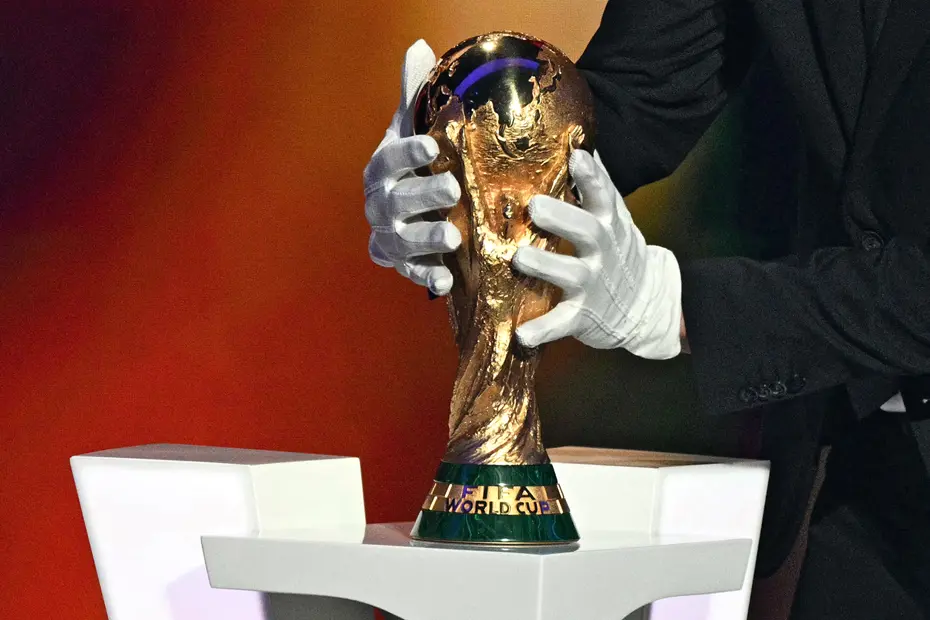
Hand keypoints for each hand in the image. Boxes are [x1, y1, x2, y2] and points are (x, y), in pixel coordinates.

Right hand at [363, 40, 461, 295]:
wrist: (409, 208)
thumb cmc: (417, 163)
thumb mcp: (416, 129)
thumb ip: (416, 95)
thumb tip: (419, 47)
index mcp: (382, 168)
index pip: (390, 157)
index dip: (408, 152)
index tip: (433, 145)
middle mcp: (379, 203)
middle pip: (396, 200)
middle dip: (422, 196)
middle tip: (451, 189)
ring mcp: (389, 235)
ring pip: (402, 239)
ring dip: (425, 239)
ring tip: (453, 237)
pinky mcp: (401, 262)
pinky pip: (410, 272)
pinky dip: (426, 277)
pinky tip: (444, 281)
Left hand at [512, 150, 682, 358]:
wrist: (647, 305)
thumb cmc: (617, 252)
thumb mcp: (614, 218)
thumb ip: (595, 186)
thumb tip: (578, 141)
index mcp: (608, 223)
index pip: (603, 194)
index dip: (591, 176)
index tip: (577, 156)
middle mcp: (601, 251)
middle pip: (586, 230)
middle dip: (562, 217)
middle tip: (535, 206)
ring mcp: (592, 284)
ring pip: (569, 274)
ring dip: (544, 266)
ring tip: (520, 258)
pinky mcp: (582, 316)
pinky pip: (561, 323)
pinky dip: (542, 331)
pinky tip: (521, 334)